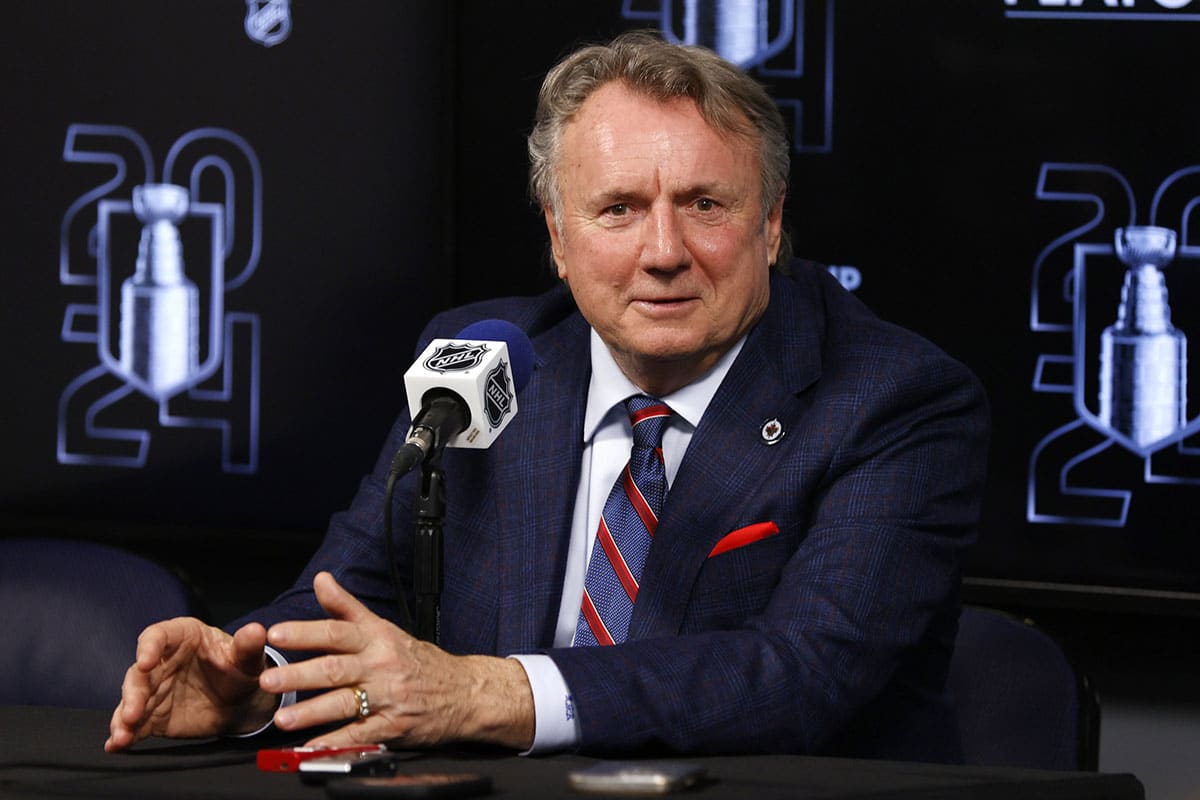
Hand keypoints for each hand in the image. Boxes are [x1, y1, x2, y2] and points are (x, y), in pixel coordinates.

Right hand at [105, 618, 278, 751]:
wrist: (242, 700)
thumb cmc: (240, 668)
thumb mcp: (248, 658)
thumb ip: (248, 646)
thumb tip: (256, 631)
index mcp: (182, 636)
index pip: (158, 636)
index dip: (149, 647)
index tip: (146, 661)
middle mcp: (162, 662)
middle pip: (139, 673)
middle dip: (133, 693)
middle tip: (132, 711)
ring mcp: (155, 690)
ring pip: (132, 700)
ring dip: (123, 716)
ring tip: (122, 733)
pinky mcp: (153, 715)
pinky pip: (135, 724)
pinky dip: (125, 734)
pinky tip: (117, 744)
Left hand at [260, 571, 534, 749]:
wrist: (465, 692)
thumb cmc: (420, 661)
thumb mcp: (385, 628)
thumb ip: (348, 608)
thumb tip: (322, 580)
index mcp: (378, 639)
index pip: (337, 631)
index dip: (306, 632)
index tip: (276, 633)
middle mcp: (382, 665)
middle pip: (336, 668)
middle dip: (299, 675)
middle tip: (268, 679)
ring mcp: (388, 697)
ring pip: (345, 702)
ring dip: (311, 711)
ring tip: (283, 718)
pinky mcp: (394, 725)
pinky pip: (360, 733)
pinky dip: (335, 741)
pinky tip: (313, 745)